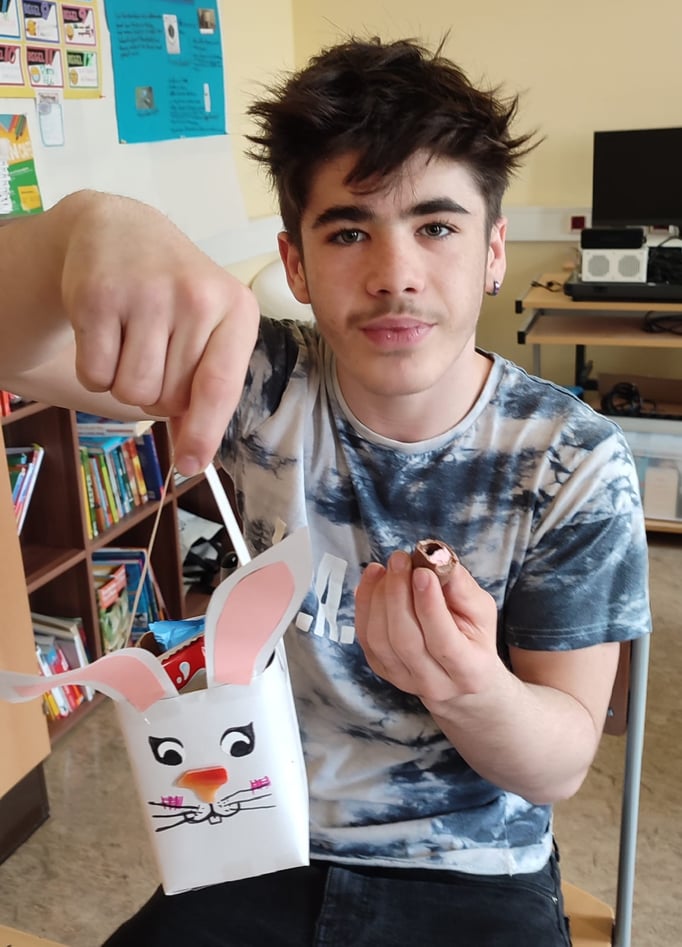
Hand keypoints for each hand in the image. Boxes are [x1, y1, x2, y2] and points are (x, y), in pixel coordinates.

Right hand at [60, 194, 259, 474]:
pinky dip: (95, 370)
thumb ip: (207, 391)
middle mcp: (197, 298)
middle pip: (169, 399)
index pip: (220, 386)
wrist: (119, 230)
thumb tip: (194, 457)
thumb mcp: (209, 329)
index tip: (191, 465)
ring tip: (131, 340)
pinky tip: (105, 333)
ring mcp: (147, 294)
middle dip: (157, 392)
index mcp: (237, 310)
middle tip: (154, 349)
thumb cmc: (174, 295)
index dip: (204, 433)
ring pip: (132, 392)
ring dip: (124, 382)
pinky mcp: (98, 296)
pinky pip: (95, 376)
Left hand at [354, 550, 499, 704]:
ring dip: (378, 597)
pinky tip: (374, 580)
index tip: (422, 572)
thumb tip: (438, 560)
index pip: (444, 642)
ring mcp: (403, 680)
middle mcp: (435, 683)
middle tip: (399, 560)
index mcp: (468, 671)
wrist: (459, 673)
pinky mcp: (381, 670)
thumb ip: (462, 589)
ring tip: (387, 567)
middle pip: (405, 641)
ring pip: (380, 639)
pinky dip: (364, 604)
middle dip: (398, 594)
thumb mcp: (481, 612)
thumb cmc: (473, 636)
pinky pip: (365, 637)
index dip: (430, 606)